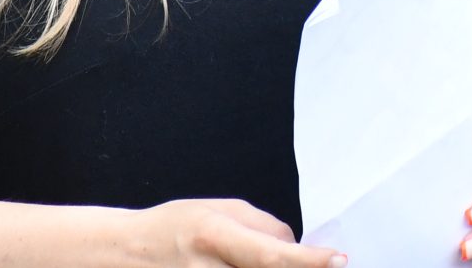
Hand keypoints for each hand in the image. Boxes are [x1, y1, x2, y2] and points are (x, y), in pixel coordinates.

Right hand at [128, 199, 345, 267]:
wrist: (131, 253)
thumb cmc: (175, 226)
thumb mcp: (221, 210)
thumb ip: (263, 227)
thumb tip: (296, 249)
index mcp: (213, 235)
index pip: (271, 256)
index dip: (310, 262)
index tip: (339, 260)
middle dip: (296, 267)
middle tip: (317, 260)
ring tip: (245, 253)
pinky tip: (242, 263)